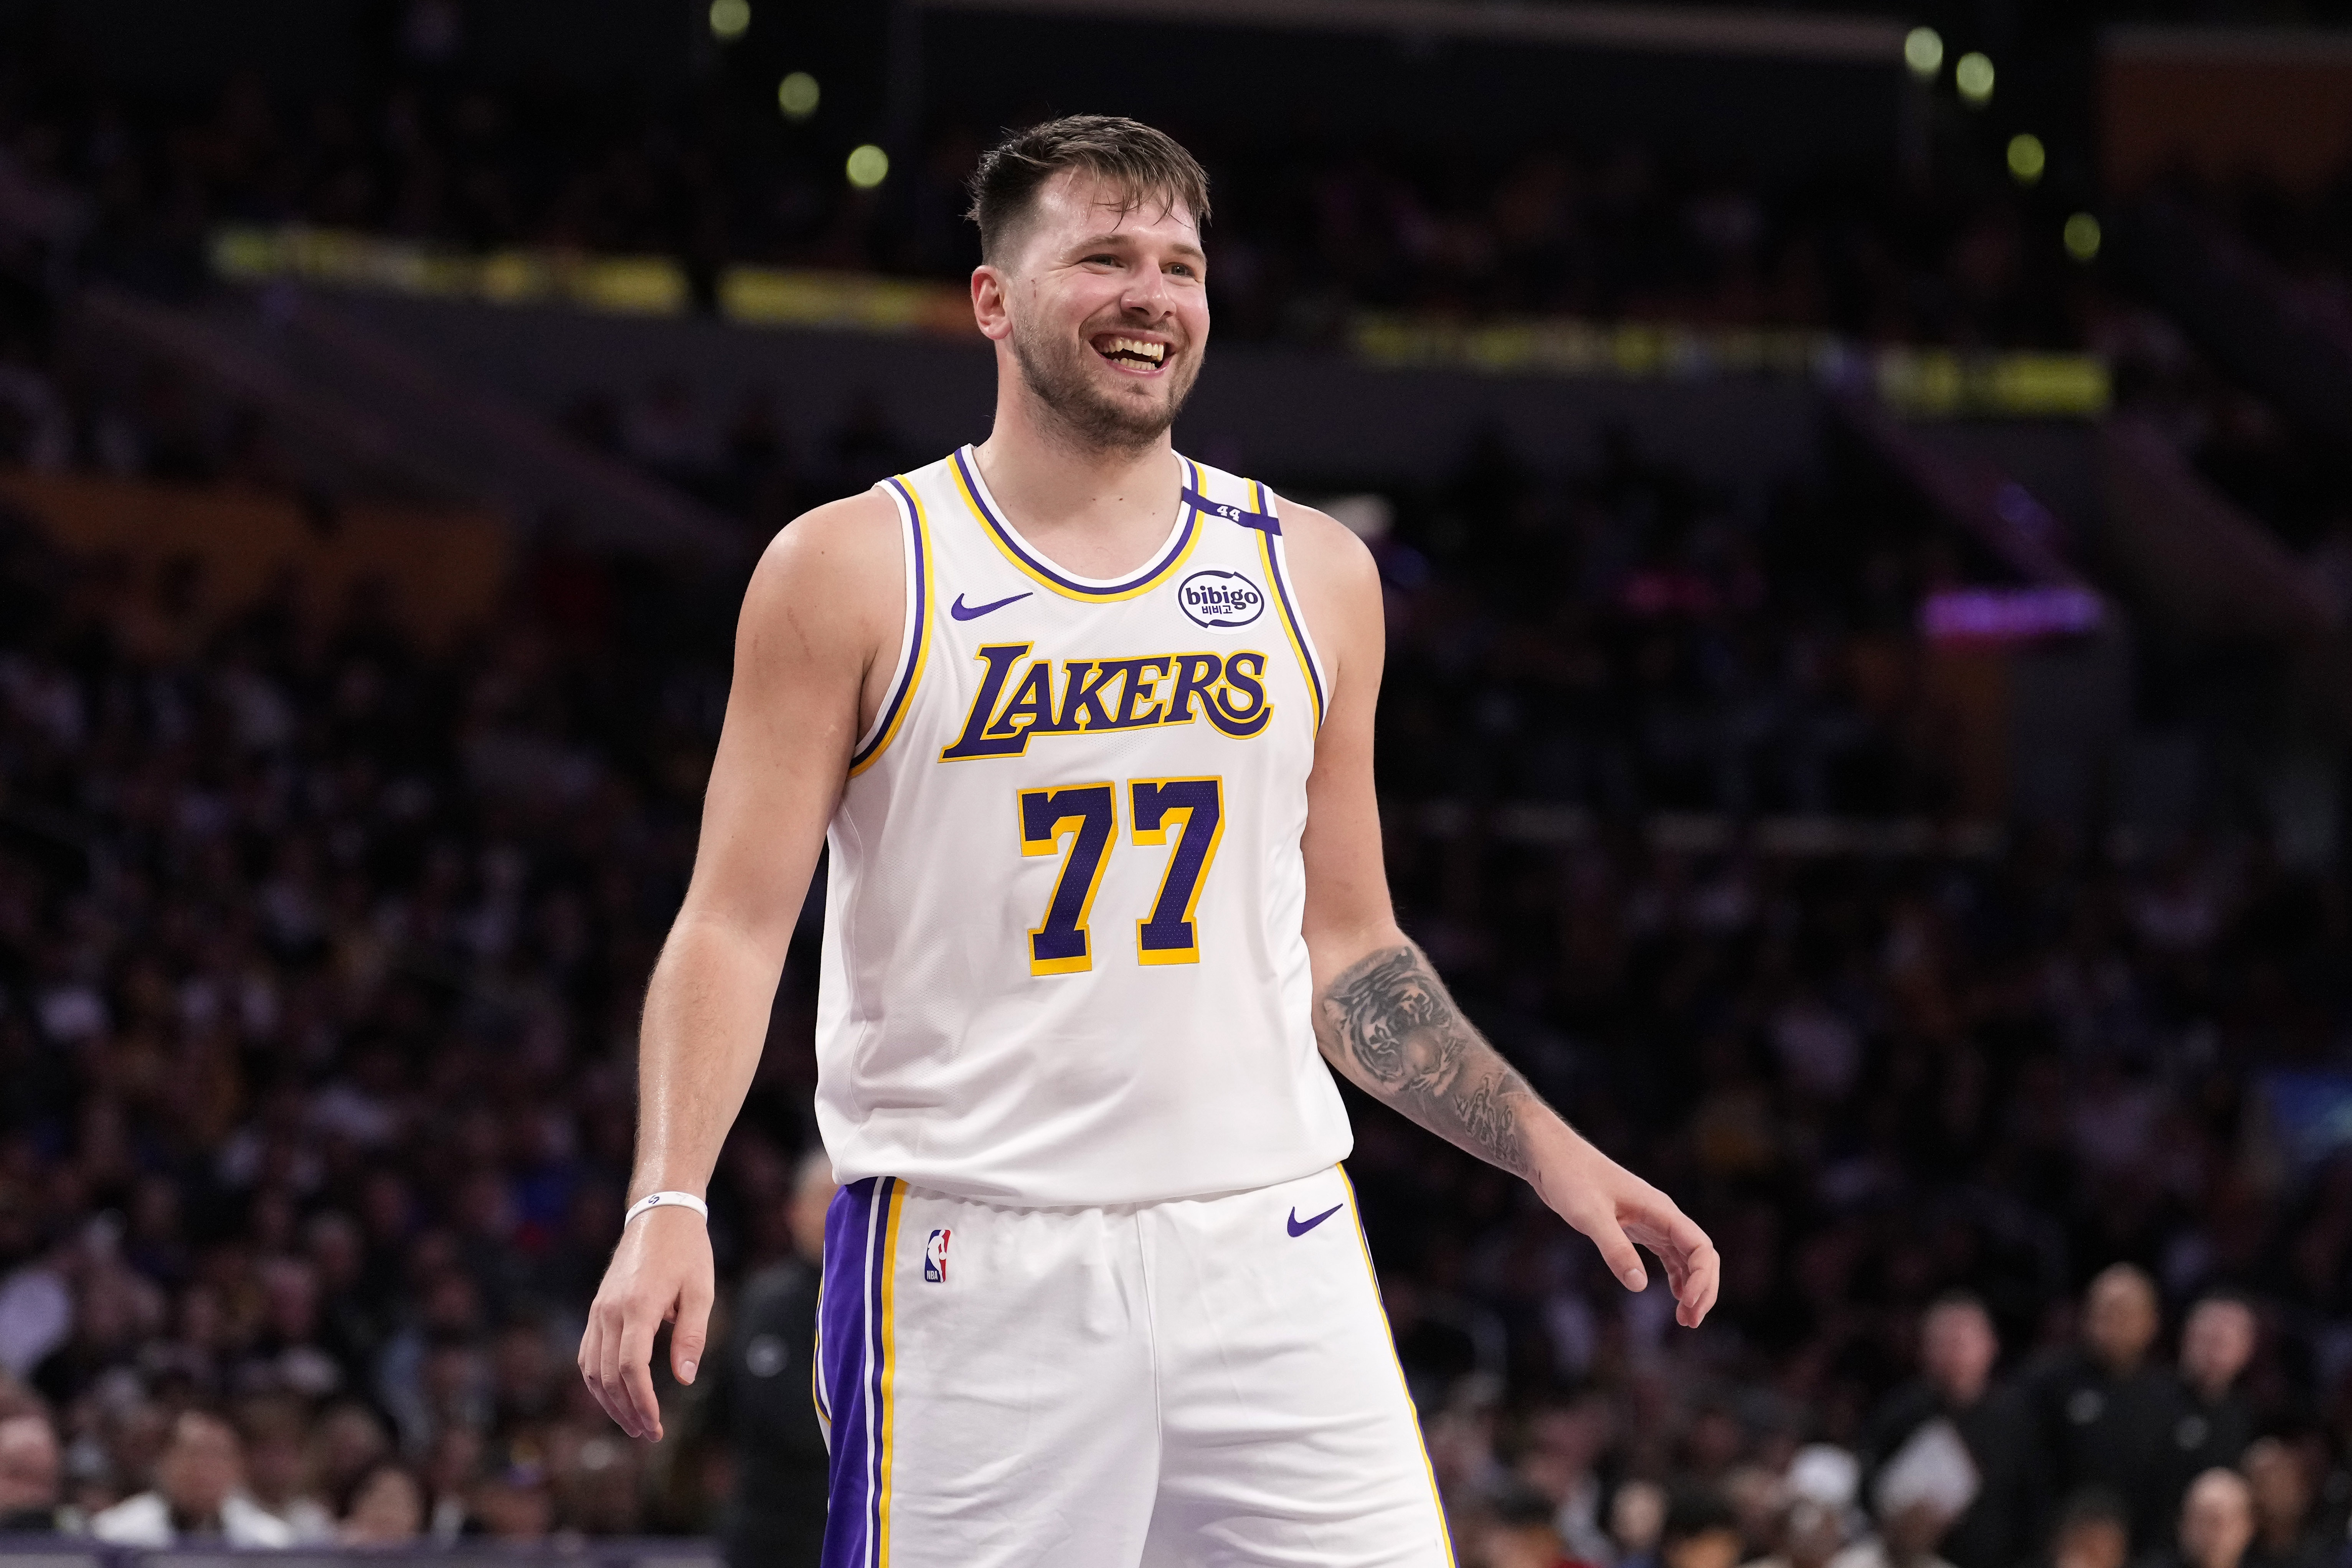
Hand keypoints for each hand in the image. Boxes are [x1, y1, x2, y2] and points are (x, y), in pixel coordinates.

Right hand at [577, 1205, 713, 1440]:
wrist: (660, 1213)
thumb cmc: (688, 1252)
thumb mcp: (701, 1290)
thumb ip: (692, 1334)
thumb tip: (684, 1379)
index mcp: (639, 1306)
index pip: (632, 1368)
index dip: (643, 1402)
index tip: (656, 1426)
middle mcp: (611, 1311)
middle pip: (610, 1375)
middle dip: (628, 1411)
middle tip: (649, 1434)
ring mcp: (599, 1310)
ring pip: (592, 1369)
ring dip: (609, 1402)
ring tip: (632, 1423)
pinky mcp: (596, 1309)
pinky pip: (587, 1354)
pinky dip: (597, 1380)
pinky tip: (613, 1396)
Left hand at [1537, 1133, 1718, 1327]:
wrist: (1552, 1157)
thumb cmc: (1570, 1179)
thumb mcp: (1589, 1215)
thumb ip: (1614, 1248)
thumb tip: (1639, 1285)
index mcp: (1660, 1210)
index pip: (1700, 1246)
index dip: (1703, 1278)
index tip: (1687, 1304)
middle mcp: (1662, 1215)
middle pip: (1700, 1255)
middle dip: (1703, 1289)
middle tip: (1690, 1322)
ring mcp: (1650, 1220)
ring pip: (1686, 1257)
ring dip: (1691, 1287)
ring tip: (1685, 1319)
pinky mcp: (1635, 1226)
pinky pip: (1667, 1254)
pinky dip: (1676, 1276)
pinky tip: (1675, 1296)